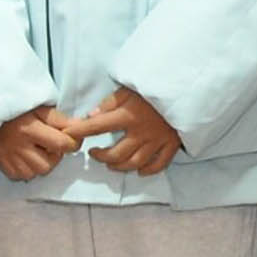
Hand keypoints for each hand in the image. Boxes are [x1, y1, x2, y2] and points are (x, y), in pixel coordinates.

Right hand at [0, 105, 79, 181]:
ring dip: (42, 163)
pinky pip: (23, 176)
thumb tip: (82, 127)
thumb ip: (62, 120)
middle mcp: (19, 146)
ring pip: (37, 172)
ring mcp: (9, 158)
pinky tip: (26, 156)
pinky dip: (29, 168)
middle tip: (49, 143)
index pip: (62, 144)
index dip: (72, 143)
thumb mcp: (41, 109)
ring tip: (37, 150)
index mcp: (30, 129)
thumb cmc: (20, 111)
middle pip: (49, 163)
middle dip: (54, 155)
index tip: (71, 138)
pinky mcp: (3, 164)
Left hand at [58, 85, 182, 175]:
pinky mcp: (172, 145)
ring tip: (110, 164)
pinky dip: (147, 171)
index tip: (68, 136)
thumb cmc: (156, 85)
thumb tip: (91, 115)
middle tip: (93, 154)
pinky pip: (158, 164)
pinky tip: (138, 171)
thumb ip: (110, 102)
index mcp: (128, 115)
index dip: (80, 132)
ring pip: (135, 163)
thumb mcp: (129, 87)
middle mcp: (141, 132)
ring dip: (119, 167)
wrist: (188, 88)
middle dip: (101, 156)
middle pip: (116, 154)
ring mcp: (158, 141)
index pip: (97, 127)